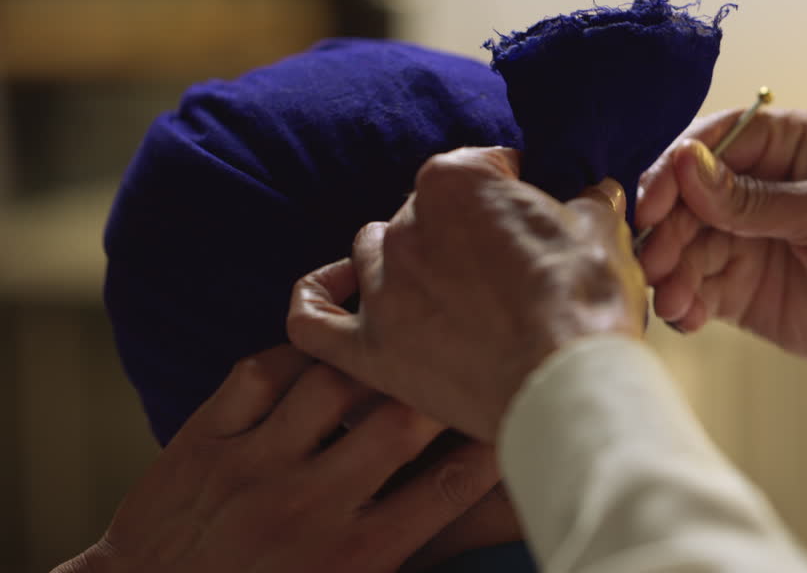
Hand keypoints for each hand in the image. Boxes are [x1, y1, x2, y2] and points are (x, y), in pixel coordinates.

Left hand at [57, 346, 502, 572]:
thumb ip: (404, 550)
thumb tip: (478, 512)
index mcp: (353, 558)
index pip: (446, 489)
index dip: (493, 446)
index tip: (513, 418)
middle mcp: (306, 509)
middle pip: (397, 424)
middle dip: (438, 389)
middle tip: (457, 362)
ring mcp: (251, 470)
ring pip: (330, 383)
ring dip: (369, 361)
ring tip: (393, 346)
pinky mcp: (202, 442)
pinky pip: (260, 372)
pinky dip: (296, 352)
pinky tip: (323, 350)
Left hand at [288, 147, 647, 441]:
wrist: (568, 386)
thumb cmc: (586, 304)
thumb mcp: (601, 232)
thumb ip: (587, 200)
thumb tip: (593, 191)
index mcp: (455, 181)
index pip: (479, 167)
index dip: (512, 189)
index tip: (533, 211)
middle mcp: (406, 226)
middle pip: (424, 213)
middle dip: (462, 231)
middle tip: (502, 266)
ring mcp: (382, 290)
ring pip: (372, 254)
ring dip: (405, 261)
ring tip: (445, 286)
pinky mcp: (369, 351)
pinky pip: (311, 320)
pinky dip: (319, 300)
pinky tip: (338, 292)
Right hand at [636, 109, 806, 433]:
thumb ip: (754, 199)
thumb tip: (685, 164)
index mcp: (785, 145)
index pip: (709, 144)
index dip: (673, 173)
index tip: (651, 207)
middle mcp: (756, 185)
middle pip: (684, 197)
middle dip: (666, 231)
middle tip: (656, 266)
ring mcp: (743, 237)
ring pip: (681, 245)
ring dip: (670, 272)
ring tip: (675, 301)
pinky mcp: (735, 285)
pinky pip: (691, 286)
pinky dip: (682, 302)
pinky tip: (688, 318)